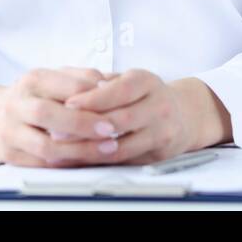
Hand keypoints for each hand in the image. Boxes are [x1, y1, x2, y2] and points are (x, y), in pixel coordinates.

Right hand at [0, 67, 128, 166]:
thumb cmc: (30, 96)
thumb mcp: (53, 78)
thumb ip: (82, 78)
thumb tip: (112, 83)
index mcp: (33, 80)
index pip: (66, 85)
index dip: (93, 96)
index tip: (118, 104)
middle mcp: (18, 104)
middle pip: (49, 114)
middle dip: (83, 124)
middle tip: (110, 130)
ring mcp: (11, 131)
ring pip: (45, 145)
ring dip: (79, 150)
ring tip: (106, 149)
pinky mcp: (11, 155)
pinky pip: (43, 163)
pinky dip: (68, 163)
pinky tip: (88, 160)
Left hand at [60, 70, 229, 164]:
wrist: (184, 114)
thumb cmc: (145, 94)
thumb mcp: (128, 79)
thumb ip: (101, 83)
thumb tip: (69, 90)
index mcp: (147, 82)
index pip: (119, 90)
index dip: (92, 99)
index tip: (67, 104)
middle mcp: (159, 106)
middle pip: (121, 120)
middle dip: (86, 128)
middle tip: (57, 132)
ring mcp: (162, 132)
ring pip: (122, 146)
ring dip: (90, 150)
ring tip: (64, 151)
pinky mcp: (159, 155)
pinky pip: (126, 162)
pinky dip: (101, 162)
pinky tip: (82, 160)